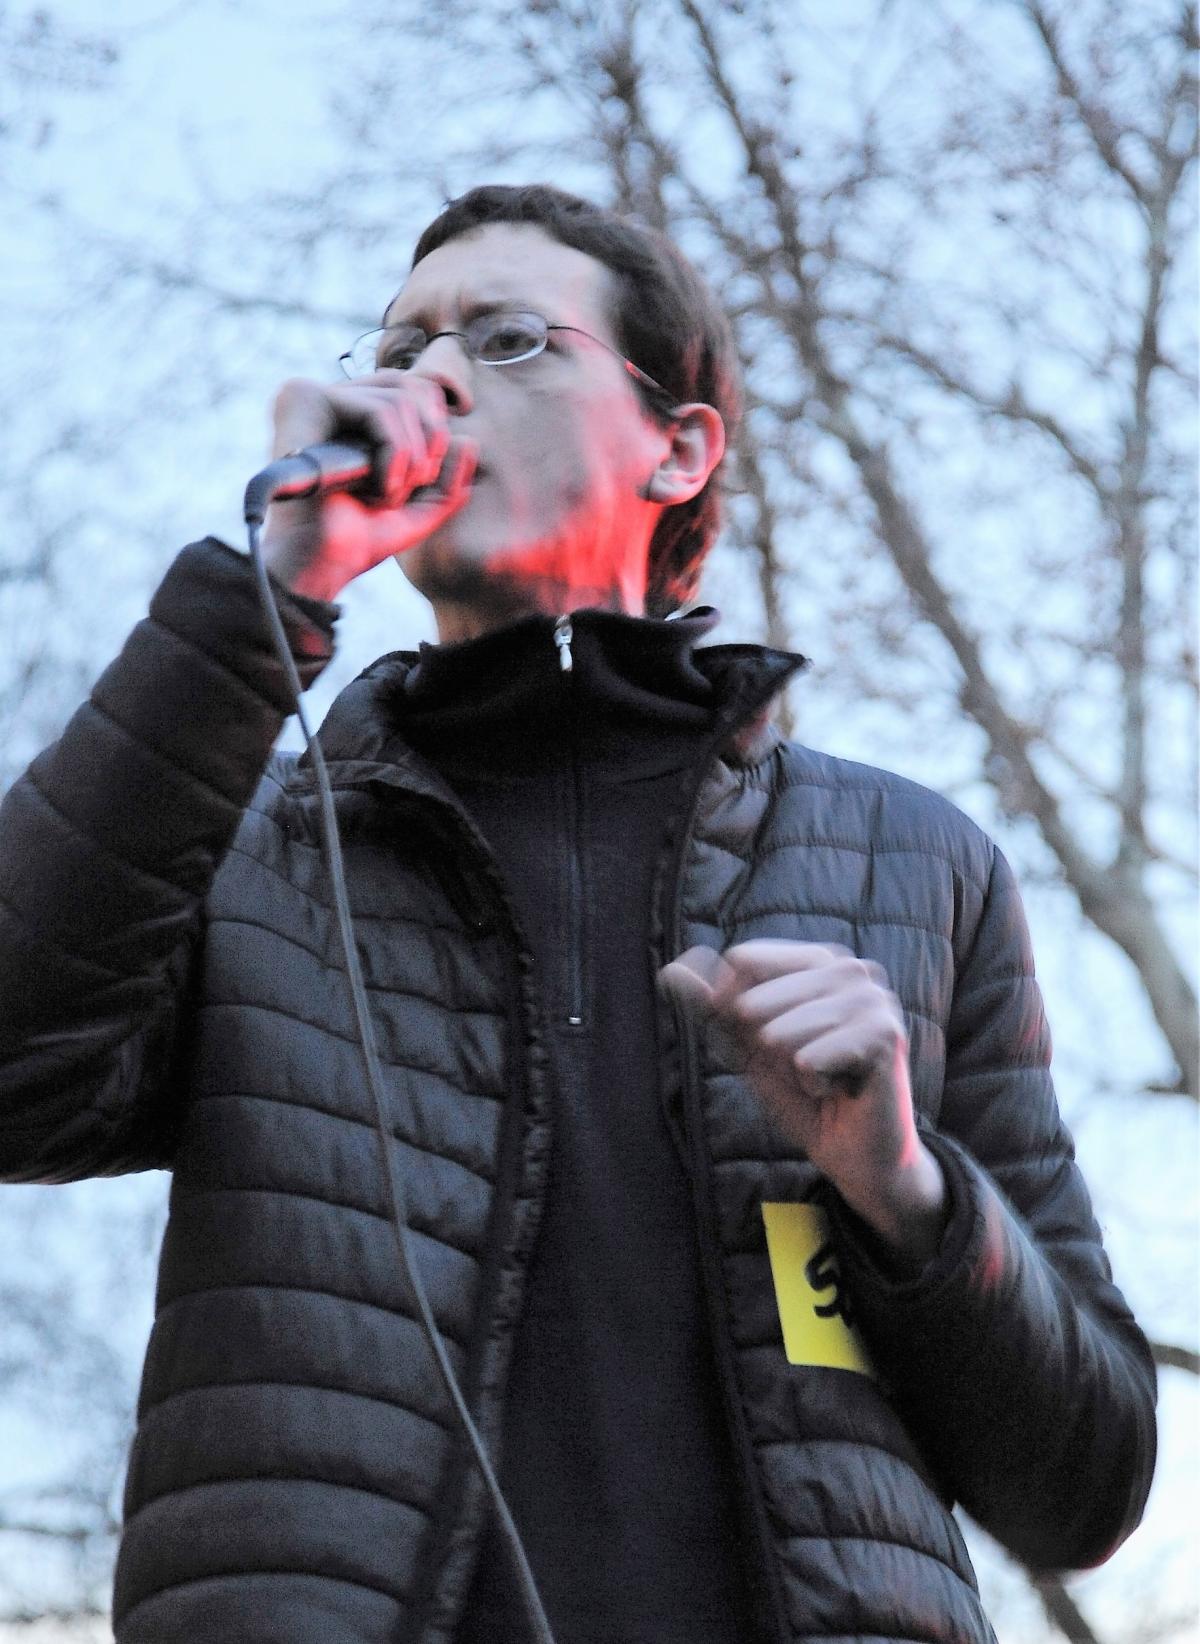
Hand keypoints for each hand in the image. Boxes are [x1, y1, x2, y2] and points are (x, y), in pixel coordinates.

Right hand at [259, 371, 476, 601]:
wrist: (321, 564)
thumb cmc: (359, 539)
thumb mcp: (419, 510)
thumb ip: (449, 480)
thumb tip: (469, 440)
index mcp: (353, 416)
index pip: (412, 389)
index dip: (435, 428)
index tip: (426, 476)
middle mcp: (333, 399)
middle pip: (411, 384)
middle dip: (431, 438)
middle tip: (415, 483)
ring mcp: (315, 395)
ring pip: (400, 397)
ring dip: (411, 456)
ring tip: (388, 493)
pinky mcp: (305, 399)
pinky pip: (379, 410)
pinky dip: (395, 453)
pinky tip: (379, 487)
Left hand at [660, 940, 946, 1263]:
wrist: (852, 1154)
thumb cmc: (803, 1093)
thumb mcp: (749, 1044)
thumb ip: (713, 1004)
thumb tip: (670, 968)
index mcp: (820, 959)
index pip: (742, 960)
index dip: (734, 1009)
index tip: (767, 1040)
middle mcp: (850, 968)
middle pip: (753, 1001)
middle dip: (765, 1046)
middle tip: (804, 1067)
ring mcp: (872, 998)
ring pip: (778, 1033)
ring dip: (789, 1068)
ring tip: (822, 1078)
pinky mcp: (884, 1033)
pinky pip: (806, 1059)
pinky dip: (812, 1084)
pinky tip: (839, 1090)